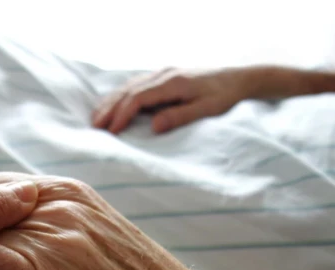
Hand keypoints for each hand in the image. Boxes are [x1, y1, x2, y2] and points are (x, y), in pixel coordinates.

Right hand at [92, 68, 253, 133]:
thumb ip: (180, 117)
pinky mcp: (163, 76)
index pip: (139, 98)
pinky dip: (120, 95)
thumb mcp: (207, 109)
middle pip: (128, 90)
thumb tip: (155, 126)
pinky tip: (112, 104)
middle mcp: (164, 74)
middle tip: (94, 126)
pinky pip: (135, 84)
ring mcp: (162, 73)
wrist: (239, 77)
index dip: (123, 114)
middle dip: (110, 108)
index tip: (112, 132)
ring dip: (111, 101)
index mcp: (173, 82)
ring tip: (96, 118)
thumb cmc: (225, 96)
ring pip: (129, 86)